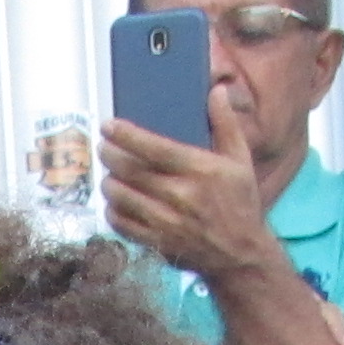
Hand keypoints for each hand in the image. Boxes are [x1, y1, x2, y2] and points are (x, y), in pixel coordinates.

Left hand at [100, 97, 280, 284]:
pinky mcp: (157, 242)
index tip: (108, 126)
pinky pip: (123, 225)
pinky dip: (113, 212)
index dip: (126, 135)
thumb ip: (226, 123)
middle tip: (103, 148)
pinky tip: (114, 202)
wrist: (239, 254)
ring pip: (122, 197)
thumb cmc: (240, 202)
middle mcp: (180, 195)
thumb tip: (217, 90)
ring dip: (109, 183)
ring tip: (108, 174)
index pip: (153, 148)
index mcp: (199, 170)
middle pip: (130, 171)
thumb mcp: (240, 160)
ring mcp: (166, 221)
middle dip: (110, 156)